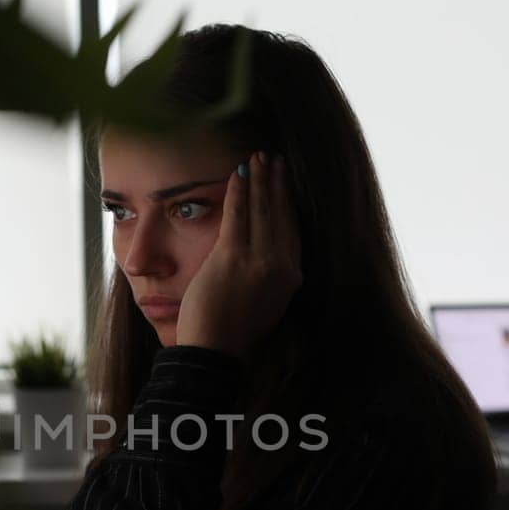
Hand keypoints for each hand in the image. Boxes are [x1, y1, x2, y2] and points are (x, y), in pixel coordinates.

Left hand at [175, 151, 302, 357]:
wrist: (215, 351)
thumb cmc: (232, 332)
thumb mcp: (264, 302)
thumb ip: (269, 276)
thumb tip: (264, 253)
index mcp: (292, 278)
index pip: (293, 230)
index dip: (289, 203)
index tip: (286, 181)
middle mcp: (282, 267)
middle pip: (281, 215)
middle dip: (277, 183)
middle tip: (274, 159)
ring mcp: (258, 261)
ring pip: (262, 210)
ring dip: (259, 179)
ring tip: (258, 157)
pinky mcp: (233, 257)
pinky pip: (238, 214)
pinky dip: (238, 191)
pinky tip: (237, 173)